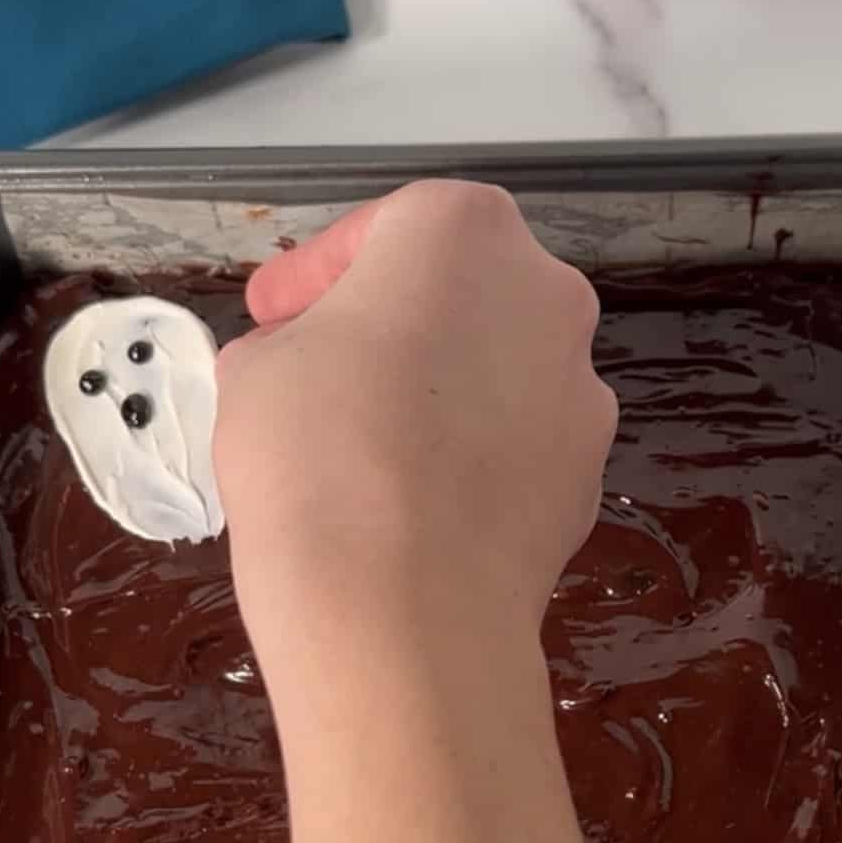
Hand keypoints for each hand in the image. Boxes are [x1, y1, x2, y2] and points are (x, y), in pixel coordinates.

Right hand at [213, 181, 616, 669]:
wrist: (402, 613)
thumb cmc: (317, 456)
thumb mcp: (256, 370)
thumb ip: (287, 345)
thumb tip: (305, 368)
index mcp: (467, 233)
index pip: (384, 229)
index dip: (315, 275)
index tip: (270, 313)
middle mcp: (548, 297)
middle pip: (455, 297)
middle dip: (386, 329)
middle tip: (318, 373)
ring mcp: (581, 395)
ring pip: (493, 376)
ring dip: (436, 398)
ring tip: (364, 453)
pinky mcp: (586, 483)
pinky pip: (514, 452)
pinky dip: (469, 464)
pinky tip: (412, 511)